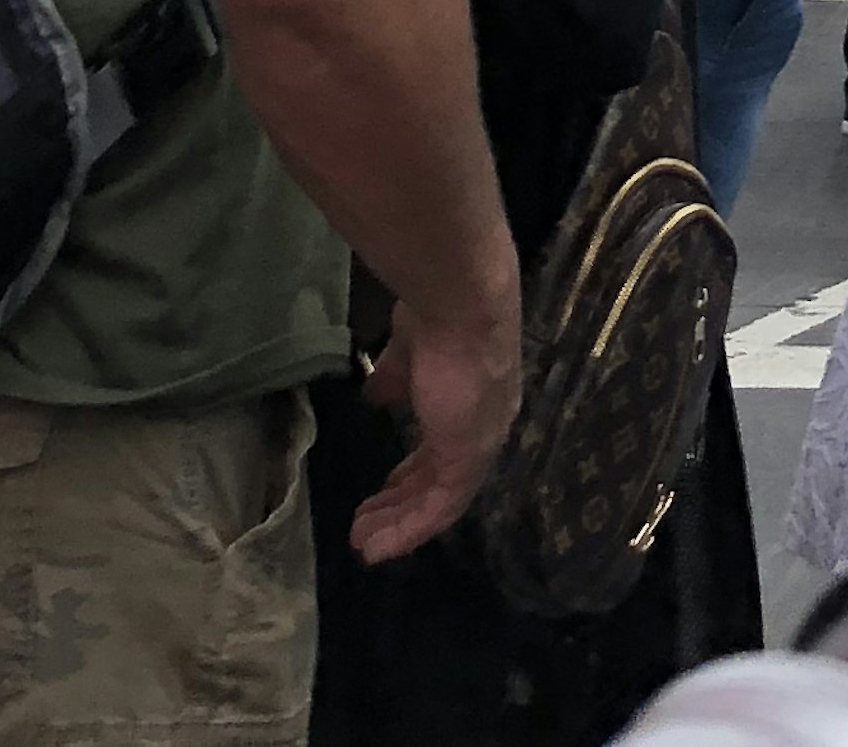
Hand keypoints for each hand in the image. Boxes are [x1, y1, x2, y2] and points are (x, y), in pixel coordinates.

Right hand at [348, 280, 522, 560]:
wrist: (460, 300)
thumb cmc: (435, 311)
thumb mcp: (409, 349)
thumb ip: (397, 377)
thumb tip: (376, 395)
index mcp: (472, 394)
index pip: (443, 443)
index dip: (413, 467)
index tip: (385, 482)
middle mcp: (483, 422)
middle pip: (440, 476)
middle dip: (402, 500)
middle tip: (367, 521)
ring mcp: (480, 441)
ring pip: (440, 498)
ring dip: (400, 523)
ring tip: (364, 543)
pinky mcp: (469, 456)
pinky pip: (440, 507)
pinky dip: (408, 530)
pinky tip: (377, 546)